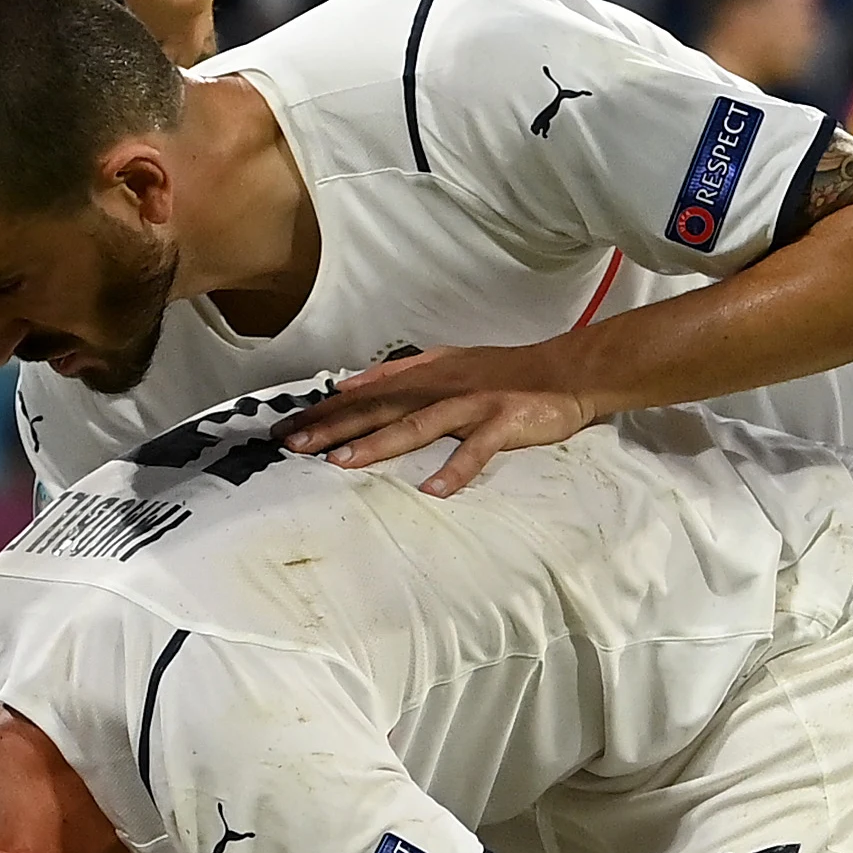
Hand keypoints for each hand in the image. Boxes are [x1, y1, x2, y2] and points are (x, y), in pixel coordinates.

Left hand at [284, 341, 596, 492]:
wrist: (565, 370)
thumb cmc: (505, 371)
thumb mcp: (447, 361)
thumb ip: (400, 372)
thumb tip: (351, 384)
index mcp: (425, 375)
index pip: (365, 393)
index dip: (325, 410)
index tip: (287, 427)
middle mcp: (441, 386)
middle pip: (380, 408)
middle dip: (335, 426)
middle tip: (294, 444)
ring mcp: (471, 405)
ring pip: (417, 425)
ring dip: (379, 443)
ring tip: (343, 463)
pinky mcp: (502, 423)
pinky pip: (476, 451)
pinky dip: (456, 470)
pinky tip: (434, 491)